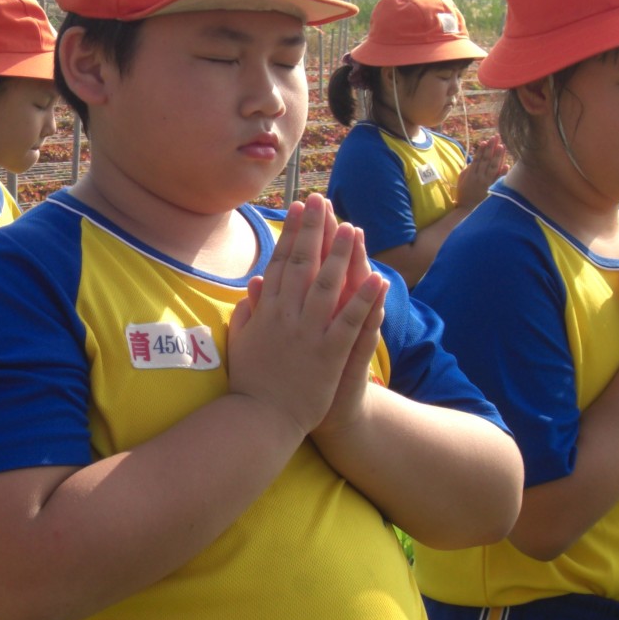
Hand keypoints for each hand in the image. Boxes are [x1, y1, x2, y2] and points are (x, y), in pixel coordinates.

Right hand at [229, 195, 386, 437]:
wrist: (260, 419)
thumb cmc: (251, 383)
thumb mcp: (240, 343)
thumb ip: (246, 312)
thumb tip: (252, 285)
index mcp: (266, 311)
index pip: (279, 263)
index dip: (290, 234)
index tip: (298, 209)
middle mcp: (285, 315)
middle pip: (302, 264)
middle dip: (314, 230)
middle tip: (322, 200)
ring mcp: (307, 333)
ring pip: (327, 285)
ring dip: (341, 254)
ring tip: (353, 228)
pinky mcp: (328, 352)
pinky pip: (350, 320)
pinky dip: (364, 298)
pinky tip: (378, 278)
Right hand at [455, 135, 507, 209]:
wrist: (467, 209)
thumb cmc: (464, 193)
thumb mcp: (462, 180)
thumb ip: (468, 169)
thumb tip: (475, 159)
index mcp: (471, 175)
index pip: (477, 159)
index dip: (481, 150)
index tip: (485, 141)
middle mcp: (479, 177)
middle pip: (486, 160)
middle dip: (491, 148)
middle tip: (496, 138)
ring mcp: (487, 183)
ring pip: (493, 168)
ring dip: (498, 156)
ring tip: (502, 146)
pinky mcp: (492, 189)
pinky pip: (498, 180)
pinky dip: (503, 173)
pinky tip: (507, 165)